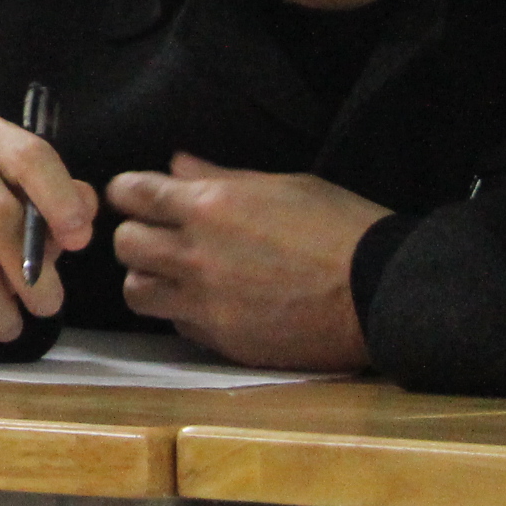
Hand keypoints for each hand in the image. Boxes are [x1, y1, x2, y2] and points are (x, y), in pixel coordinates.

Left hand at [109, 153, 385, 368]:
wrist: (381, 293)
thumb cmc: (341, 228)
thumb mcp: (284, 185)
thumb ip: (220, 177)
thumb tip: (177, 165)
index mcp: (209, 206)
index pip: (132, 193)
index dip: (131, 192)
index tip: (140, 197)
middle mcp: (196, 255)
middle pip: (125, 244)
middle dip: (137, 235)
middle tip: (161, 237)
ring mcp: (206, 303)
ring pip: (137, 292)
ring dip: (150, 279)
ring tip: (176, 275)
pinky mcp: (223, 341)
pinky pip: (178, 325)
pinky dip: (184, 313)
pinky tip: (211, 303)